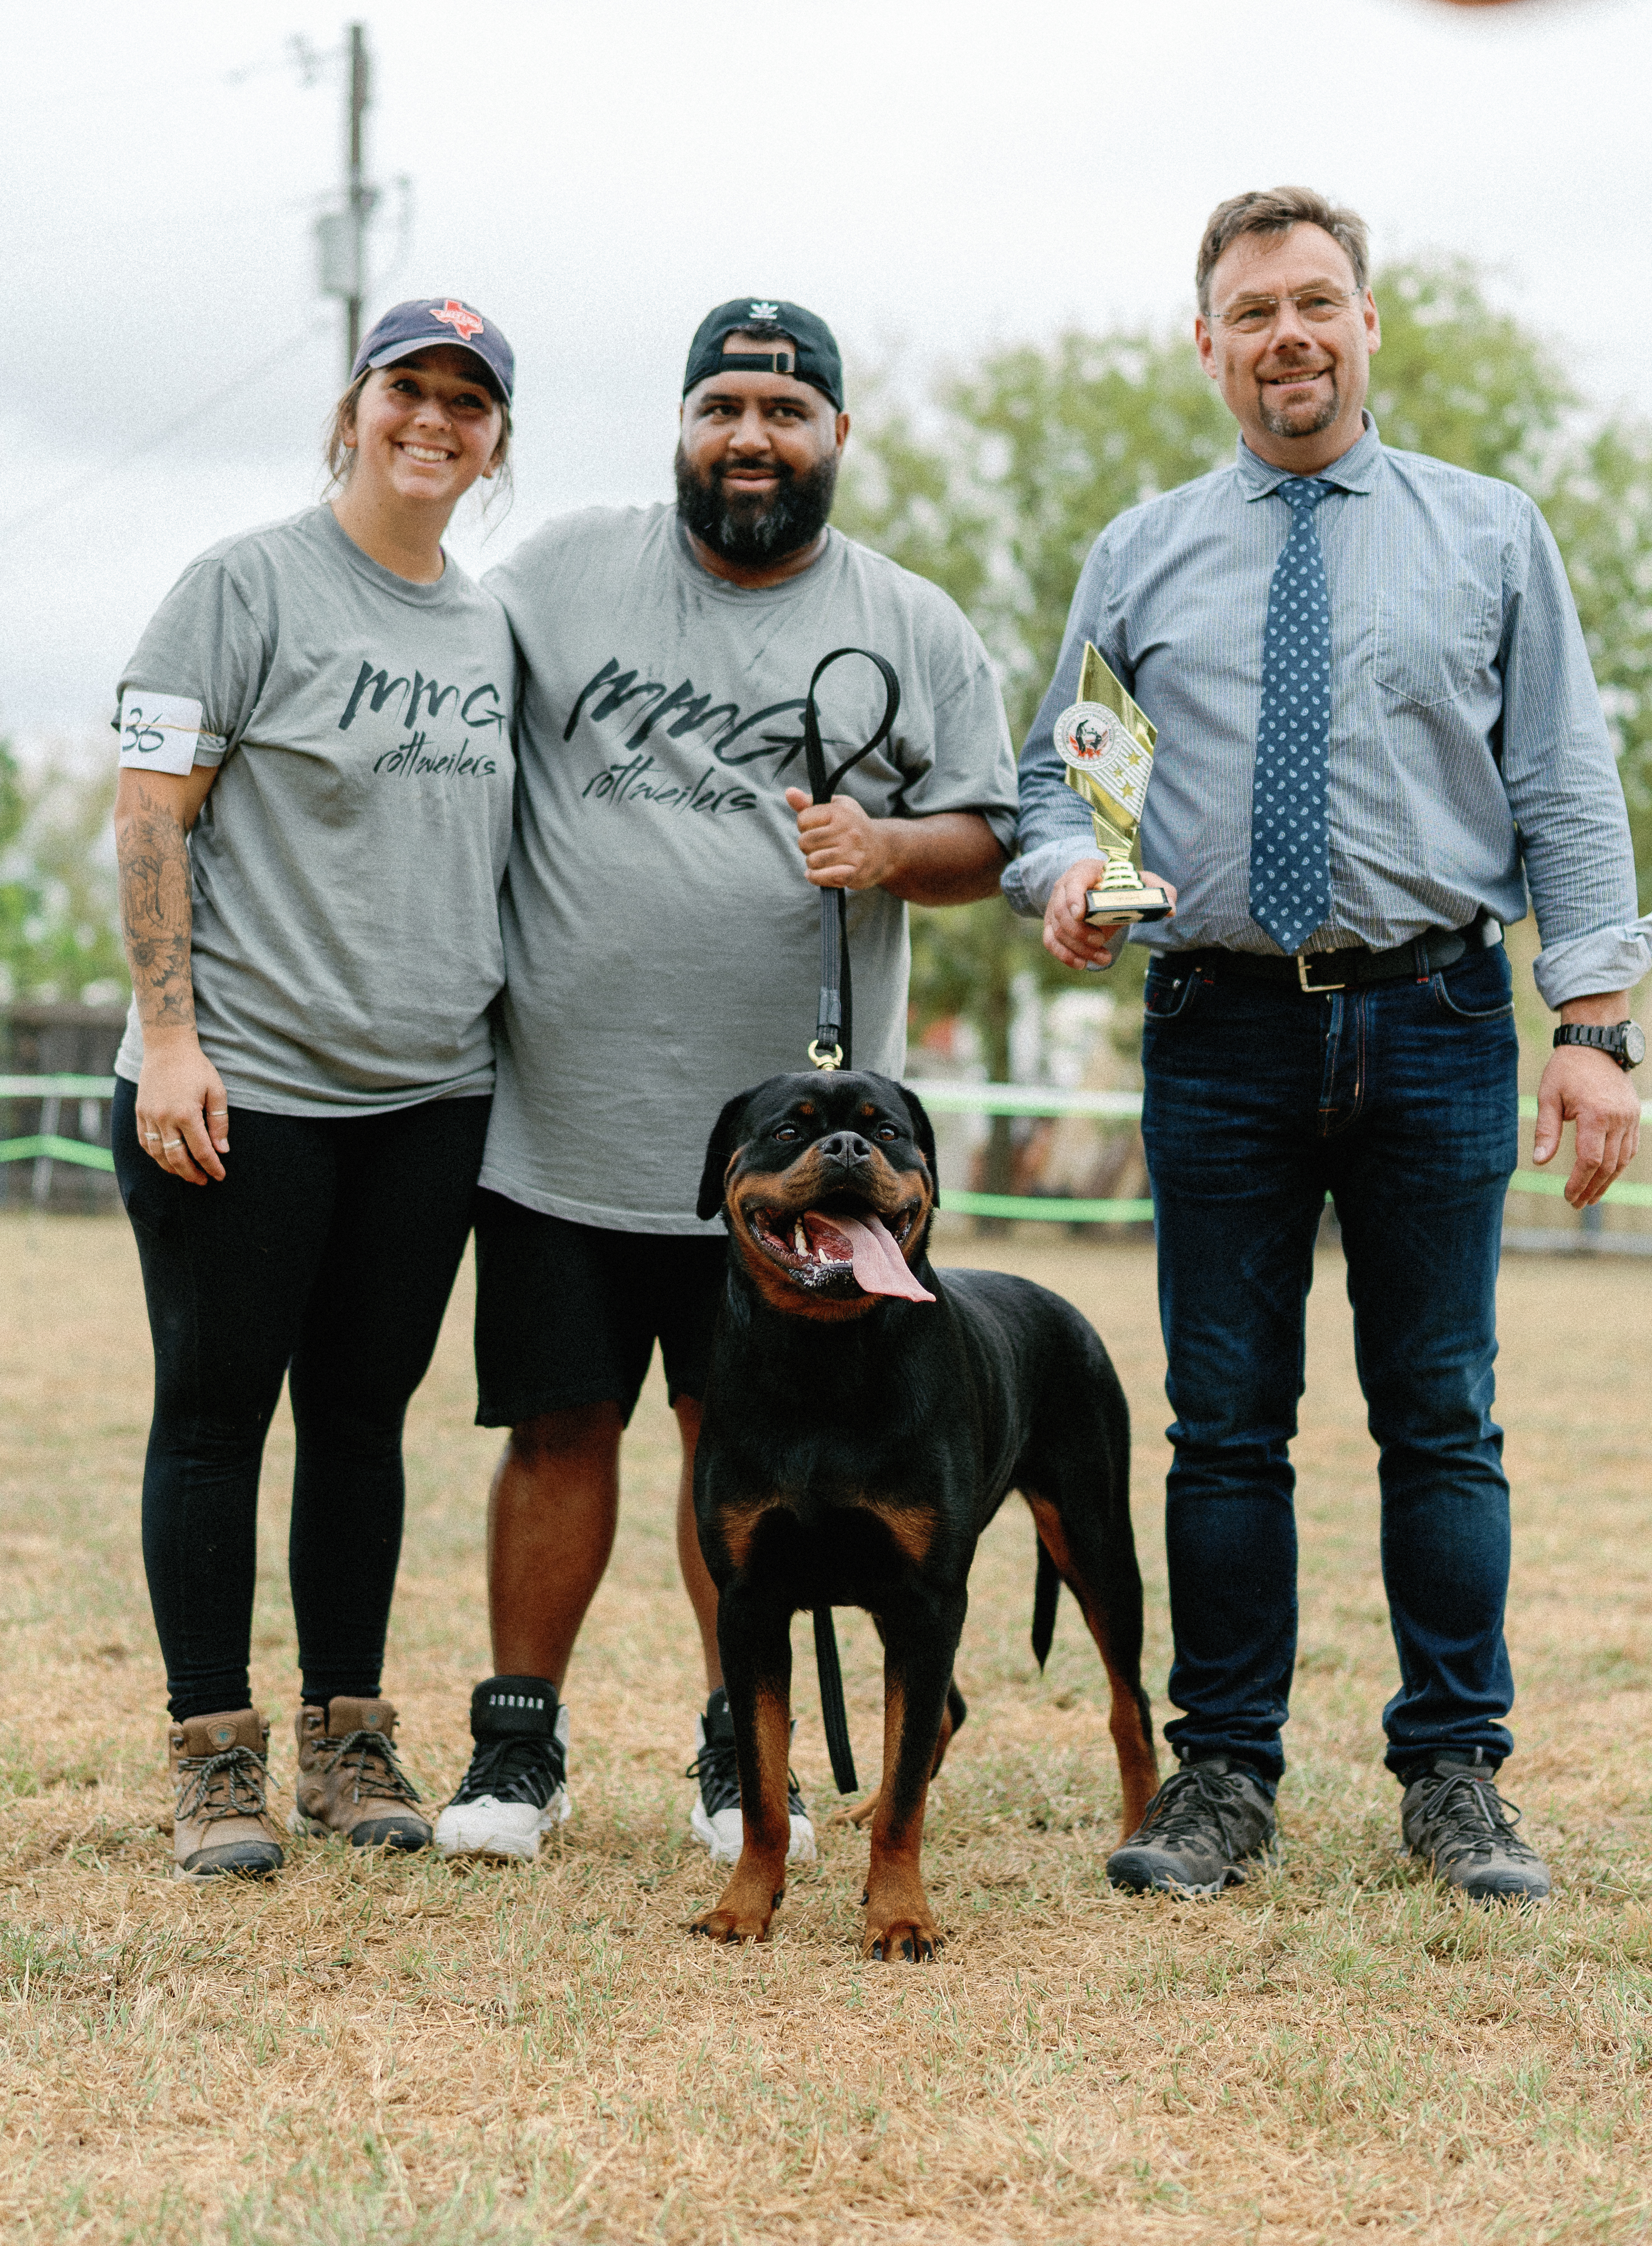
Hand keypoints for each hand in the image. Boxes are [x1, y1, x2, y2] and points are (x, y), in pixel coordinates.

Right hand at [135, 1032, 229, 1184]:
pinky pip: (144, 1142)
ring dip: (172, 1168)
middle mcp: (164, 1118)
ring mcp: (149, 1116)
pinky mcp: (140, 1113)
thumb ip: (219, 1122)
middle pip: (177, 1158)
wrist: (166, 1047)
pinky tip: (167, 1159)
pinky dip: (155, 1155)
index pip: (201, 1151)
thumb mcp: (216, 1091)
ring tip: (186, 1174)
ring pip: (158, 1154)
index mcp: (186, 1114)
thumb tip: (221, 1150)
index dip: (212, 1167)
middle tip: (203, 1181)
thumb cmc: (196, 1068)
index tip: (220, 1176)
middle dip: (191, 1174)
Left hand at [785, 788, 895, 890]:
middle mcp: (847, 831)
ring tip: (825, 859)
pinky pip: (822, 877)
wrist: (885, 850)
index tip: (818, 829)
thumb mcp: (835, 807)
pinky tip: (821, 873)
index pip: (803, 820)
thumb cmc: (853, 826)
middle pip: (804, 842)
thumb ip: (809, 803)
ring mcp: (851, 852)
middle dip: (808, 846)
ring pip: (812, 861)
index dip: (805, 826)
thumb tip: (789, 793)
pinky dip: (816, 877)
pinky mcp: (852, 873)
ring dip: (813, 863)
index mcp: (840, 812)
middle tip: (822, 846)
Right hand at [1043, 857, 1176, 970]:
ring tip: (1103, 957)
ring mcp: (1055, 907)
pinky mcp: (1053, 925)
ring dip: (1079, 949)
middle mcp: (1064, 888)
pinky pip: (1051, 943)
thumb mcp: (1139, 881)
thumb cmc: (1119, 885)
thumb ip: (1158, 889)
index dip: (1073, 898)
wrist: (1100, 891)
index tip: (1081, 914)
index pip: (1072, 882)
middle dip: (1081, 932)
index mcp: (1084, 871)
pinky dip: (1066, 956)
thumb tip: (1171, 908)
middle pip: (1062, 912)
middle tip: (1101, 941)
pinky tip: (1083, 964)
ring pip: (1058, 931)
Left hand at [1533, 1043, 1640, 1207]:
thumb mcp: (1548, 1096)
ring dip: (1607, 1182)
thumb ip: (1546, 1131)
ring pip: (1622, 1160)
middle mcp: (1618, 1119)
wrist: (1596, 1045)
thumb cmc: (1566, 1070)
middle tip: (1577, 1204)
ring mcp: (1630, 1118)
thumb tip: (1539, 1162)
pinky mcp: (1634, 1116)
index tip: (1567, 1196)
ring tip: (1591, 1198)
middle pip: (1608, 1165)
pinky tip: (1606, 1178)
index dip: (1579, 1182)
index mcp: (1595, 1115)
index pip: (1589, 1160)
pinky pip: (1630, 1149)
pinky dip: (1618, 1166)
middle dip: (1591, 1188)